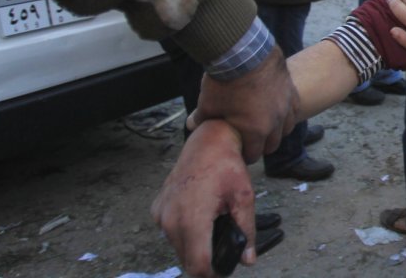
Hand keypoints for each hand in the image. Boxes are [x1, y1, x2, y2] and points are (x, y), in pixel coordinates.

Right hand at [151, 120, 255, 276]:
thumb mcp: (243, 197)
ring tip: (212, 225)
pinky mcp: (157, 208)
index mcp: (192, 218)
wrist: (207, 141)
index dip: (213, 271)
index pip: (197, 265)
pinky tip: (199, 215)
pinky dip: (184, 231)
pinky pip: (170, 232)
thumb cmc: (226, 166)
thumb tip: (248, 260)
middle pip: (187, 260)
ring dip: (194, 245)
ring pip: (178, 247)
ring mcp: (161, 213)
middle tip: (223, 241)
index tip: (225, 265)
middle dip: (206, 258)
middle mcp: (170, 218)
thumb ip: (246, 231)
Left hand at [189, 45, 298, 163]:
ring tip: (267, 127)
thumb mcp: (208, 103)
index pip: (254, 154)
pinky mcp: (291, 90)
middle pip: (273, 144)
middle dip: (262, 146)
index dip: (245, 155)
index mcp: (255, 130)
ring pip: (286, 128)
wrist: (243, 52)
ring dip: (277, 131)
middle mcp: (275, 121)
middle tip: (252, 142)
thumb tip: (191, 126)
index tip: (239, 152)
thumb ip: (201, 118)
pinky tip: (278, 110)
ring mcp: (286, 105)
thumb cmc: (225, 81)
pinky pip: (294, 109)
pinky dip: (287, 113)